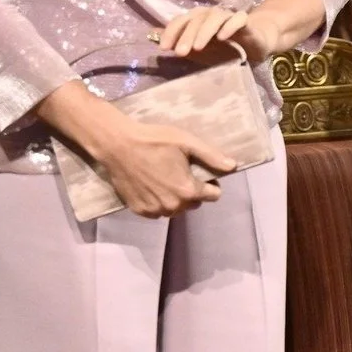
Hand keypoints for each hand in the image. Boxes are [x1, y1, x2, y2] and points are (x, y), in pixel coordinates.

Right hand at [90, 109, 236, 218]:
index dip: (210, 183)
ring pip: (175, 209)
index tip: (200, 172)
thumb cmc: (154, 141)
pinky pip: (157, 211)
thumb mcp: (187, 142)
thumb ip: (211, 156)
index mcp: (187, 191)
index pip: (213, 196)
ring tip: (165, 178)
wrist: (118, 146)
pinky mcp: (139, 211)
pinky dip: (158, 201)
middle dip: (192, 191)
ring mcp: (154, 211)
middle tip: (180, 172)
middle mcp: (173, 206)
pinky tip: (152, 185)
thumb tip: (233, 166)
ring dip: (175, 198)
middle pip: (194, 204)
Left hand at [158, 5, 283, 62]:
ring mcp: (229, 16)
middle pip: (196, 19)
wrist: (255, 44)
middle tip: (180, 53)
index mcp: (198, 19)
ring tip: (198, 48)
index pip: (181, 20)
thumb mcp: (198, 50)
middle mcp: (211, 14)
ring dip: (204, 31)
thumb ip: (178, 43)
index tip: (163, 48)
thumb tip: (152, 36)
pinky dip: (229, 26)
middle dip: (186, 35)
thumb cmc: (225, 47)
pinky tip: (222, 37)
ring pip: (215, 17)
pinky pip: (238, 19)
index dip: (171, 32)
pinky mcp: (246, 21)